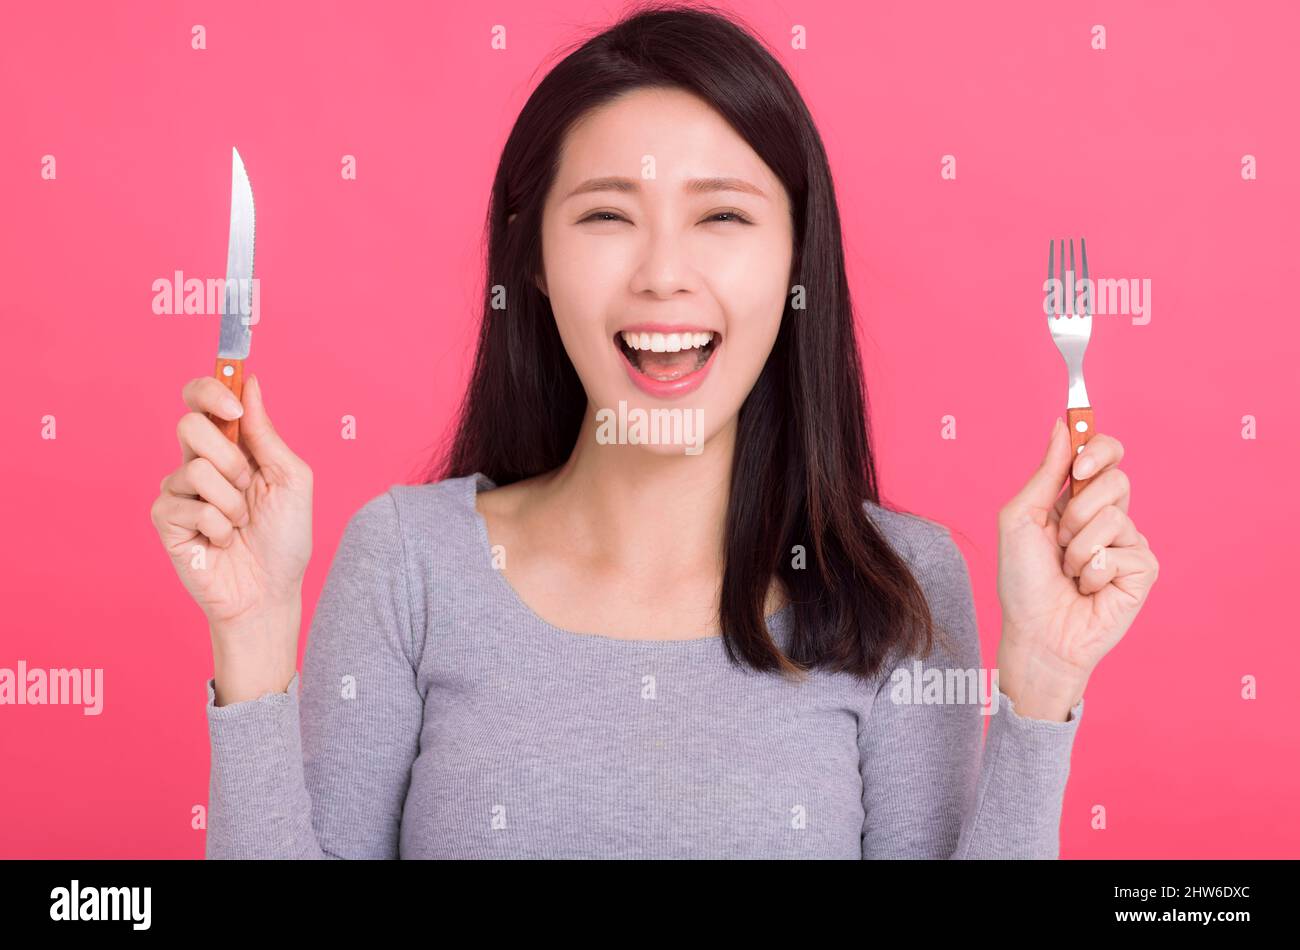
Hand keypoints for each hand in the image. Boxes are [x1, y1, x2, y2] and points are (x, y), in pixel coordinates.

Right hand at [150, 375, 312, 697]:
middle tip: (248, 487)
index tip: (232, 404)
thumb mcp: (291, 479)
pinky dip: (218, 527)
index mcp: (231, 446)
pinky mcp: (165, 520)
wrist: (271, 591)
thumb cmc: (285, 537)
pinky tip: (222, 542)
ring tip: (240, 524)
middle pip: (190, 426)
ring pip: (196, 469)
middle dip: (231, 459)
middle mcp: (198, 462)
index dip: (210, 391)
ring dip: (232, 501)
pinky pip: (191, 506)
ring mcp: (178, 491)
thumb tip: (250, 383)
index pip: (202, 399)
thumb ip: (267, 432)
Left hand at [995, 418, 1159, 714]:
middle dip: (1078, 509)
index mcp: (1076, 498)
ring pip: (1116, 516)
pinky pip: (1126, 551)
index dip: (1098, 449)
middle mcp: (1107, 516)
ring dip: (1079, 548)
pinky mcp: (1143, 570)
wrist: (1036, 633)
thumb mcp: (1021, 519)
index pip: (1105, 453)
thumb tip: (1063, 426)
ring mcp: (1128, 543)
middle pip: (1116, 478)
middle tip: (1060, 539)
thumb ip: (1046, 473)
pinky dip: (1096, 571)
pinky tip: (1089, 589)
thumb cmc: (1022, 581)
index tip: (1078, 466)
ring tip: (1070, 572)